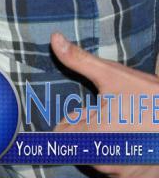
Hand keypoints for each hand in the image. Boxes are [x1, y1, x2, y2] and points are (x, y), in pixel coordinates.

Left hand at [51, 32, 158, 177]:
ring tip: (123, 125)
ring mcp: (122, 171)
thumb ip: (78, 60)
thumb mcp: (113, 75)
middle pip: (79, 144)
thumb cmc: (151, 98)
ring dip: (103, 142)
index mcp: (92, 134)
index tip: (85, 111)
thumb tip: (54, 39)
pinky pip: (116, 167)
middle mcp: (104, 159)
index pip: (61, 134)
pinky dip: (120, 154)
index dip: (70, 120)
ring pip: (98, 156)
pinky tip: (134, 139)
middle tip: (109, 114)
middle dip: (87, 129)